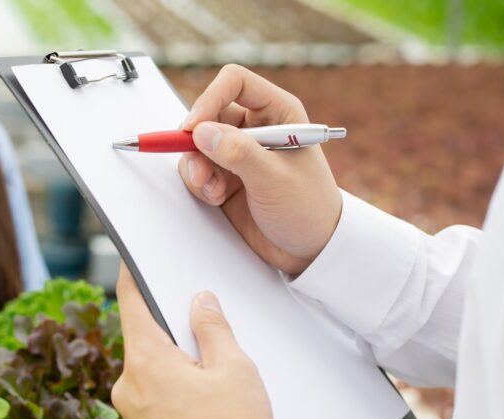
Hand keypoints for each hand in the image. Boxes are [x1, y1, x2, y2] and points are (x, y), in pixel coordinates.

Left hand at [112, 266, 272, 418]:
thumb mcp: (234, 368)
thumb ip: (213, 328)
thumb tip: (199, 303)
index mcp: (144, 361)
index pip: (130, 304)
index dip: (132, 279)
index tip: (130, 263)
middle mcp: (127, 388)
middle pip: (145, 344)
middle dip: (173, 338)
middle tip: (206, 341)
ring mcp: (130, 417)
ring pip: (151, 378)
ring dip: (175, 373)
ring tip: (214, 386)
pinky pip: (154, 406)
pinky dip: (174, 400)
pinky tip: (204, 411)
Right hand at [178, 64, 341, 276]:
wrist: (310, 250)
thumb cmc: (308, 210)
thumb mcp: (274, 179)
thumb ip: (238, 153)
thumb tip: (201, 132)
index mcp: (278, 113)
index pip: (234, 83)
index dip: (209, 100)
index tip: (193, 128)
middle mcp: (256, 128)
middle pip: (209, 114)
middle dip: (196, 140)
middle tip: (198, 166)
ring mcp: (239, 154)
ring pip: (197, 144)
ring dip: (196, 166)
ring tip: (211, 189)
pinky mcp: (226, 178)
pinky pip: (198, 170)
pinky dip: (199, 183)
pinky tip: (216, 198)